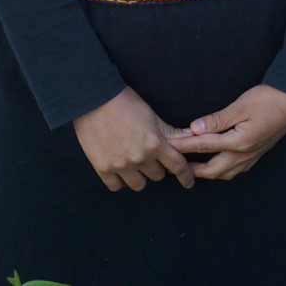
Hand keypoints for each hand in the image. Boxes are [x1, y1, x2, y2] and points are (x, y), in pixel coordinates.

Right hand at [72, 86, 194, 191]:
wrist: (94, 99)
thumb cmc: (125, 102)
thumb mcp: (151, 115)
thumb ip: (169, 131)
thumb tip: (190, 138)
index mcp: (154, 143)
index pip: (177, 166)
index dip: (186, 176)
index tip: (188, 182)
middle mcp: (139, 158)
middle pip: (157, 176)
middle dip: (157, 167)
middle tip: (149, 156)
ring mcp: (120, 165)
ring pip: (139, 185)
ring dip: (140, 176)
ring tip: (134, 163)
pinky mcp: (103, 169)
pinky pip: (117, 186)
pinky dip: (120, 180)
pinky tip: (120, 169)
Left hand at [171, 84, 285, 180]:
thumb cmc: (269, 99)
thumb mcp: (241, 106)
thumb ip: (217, 119)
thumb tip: (194, 128)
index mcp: (239, 143)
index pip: (205, 145)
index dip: (184, 145)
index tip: (169, 145)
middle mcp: (245, 154)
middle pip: (213, 169)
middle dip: (193, 169)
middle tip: (176, 165)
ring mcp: (253, 156)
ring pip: (225, 173)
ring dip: (207, 171)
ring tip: (193, 166)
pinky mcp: (258, 152)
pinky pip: (236, 169)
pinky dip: (222, 169)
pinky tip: (218, 162)